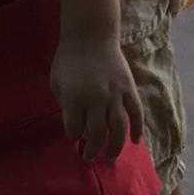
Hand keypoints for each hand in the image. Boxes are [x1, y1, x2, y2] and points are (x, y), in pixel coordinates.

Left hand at [53, 38, 143, 161]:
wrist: (90, 36)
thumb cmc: (68, 60)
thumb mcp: (56, 83)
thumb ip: (64, 105)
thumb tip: (76, 126)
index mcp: (73, 98)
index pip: (73, 129)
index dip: (72, 136)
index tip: (74, 137)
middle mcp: (95, 99)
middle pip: (95, 133)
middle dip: (91, 149)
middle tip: (89, 158)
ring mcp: (114, 94)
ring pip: (117, 128)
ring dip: (115, 146)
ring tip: (111, 158)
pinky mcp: (128, 88)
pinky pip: (135, 113)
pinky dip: (137, 128)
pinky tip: (135, 141)